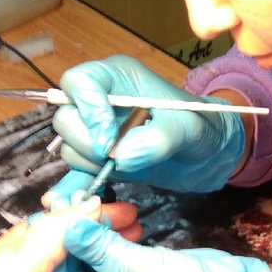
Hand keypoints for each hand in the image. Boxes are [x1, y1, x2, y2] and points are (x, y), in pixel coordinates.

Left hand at [0, 200, 140, 271]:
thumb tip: (93, 206)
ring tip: (138, 261)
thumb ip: (60, 231)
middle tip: (142, 236)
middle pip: (84, 245)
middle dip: (112, 238)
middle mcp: (43, 263)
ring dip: (111, 266)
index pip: (74, 219)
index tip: (132, 213)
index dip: (102, 214)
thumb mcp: (27, 257)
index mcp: (33, 240)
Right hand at [44, 56, 245, 205]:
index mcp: (117, 78)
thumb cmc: (200, 127)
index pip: (78, 82)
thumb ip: (158, 139)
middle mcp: (100, 101)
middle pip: (65, 117)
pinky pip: (77, 171)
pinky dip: (83, 184)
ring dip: (92, 163)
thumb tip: (121, 156)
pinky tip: (94, 194)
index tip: (108, 139)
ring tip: (127, 166)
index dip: (87, 110)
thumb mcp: (188, 128)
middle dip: (87, 141)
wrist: (206, 155)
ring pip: (69, 147)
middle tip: (116, 156)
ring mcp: (96, 131)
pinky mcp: (99, 160)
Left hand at [47, 219, 271, 271]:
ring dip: (97, 236)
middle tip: (81, 204)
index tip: (60, 214)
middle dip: (77, 238)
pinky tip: (122, 220)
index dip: (55, 248)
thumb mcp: (125, 265)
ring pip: (94, 264)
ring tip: (105, 207)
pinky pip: (113, 263)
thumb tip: (66, 219)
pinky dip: (114, 242)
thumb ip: (92, 241)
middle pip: (73, 271)